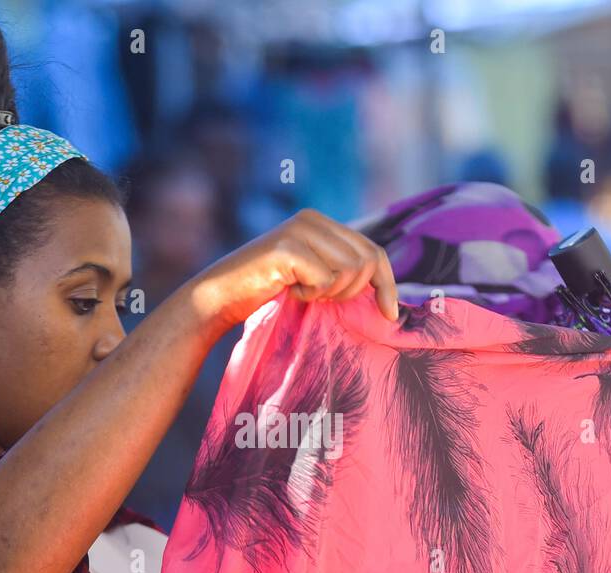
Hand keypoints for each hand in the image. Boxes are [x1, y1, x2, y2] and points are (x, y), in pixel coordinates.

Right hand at [186, 208, 399, 332]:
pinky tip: (288, 290)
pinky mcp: (288, 248)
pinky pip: (325, 280)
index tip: (391, 314)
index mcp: (322, 222)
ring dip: (329, 293)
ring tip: (302, 291)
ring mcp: (299, 230)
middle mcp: (312, 219)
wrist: (219, 297)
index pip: (373, 250)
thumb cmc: (266, 293)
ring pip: (350, 271)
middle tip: (320, 297)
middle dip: (351, 292)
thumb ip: (341, 270)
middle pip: (366, 261)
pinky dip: (310, 295)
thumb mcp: (312, 275)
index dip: (387, 284)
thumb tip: (388, 294)